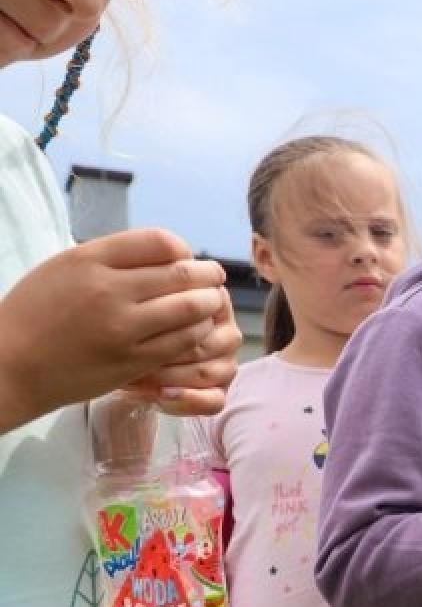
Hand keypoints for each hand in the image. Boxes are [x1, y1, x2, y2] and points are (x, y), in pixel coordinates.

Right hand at [0, 229, 234, 429]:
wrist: (11, 364)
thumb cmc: (35, 312)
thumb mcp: (64, 268)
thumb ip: (109, 258)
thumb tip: (162, 251)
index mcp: (89, 260)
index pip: (158, 241)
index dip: (182, 249)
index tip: (185, 257)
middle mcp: (108, 290)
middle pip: (181, 274)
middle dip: (207, 275)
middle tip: (215, 277)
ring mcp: (122, 328)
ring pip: (188, 309)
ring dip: (208, 304)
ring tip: (212, 302)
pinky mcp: (132, 360)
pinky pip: (181, 342)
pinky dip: (197, 333)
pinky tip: (197, 329)